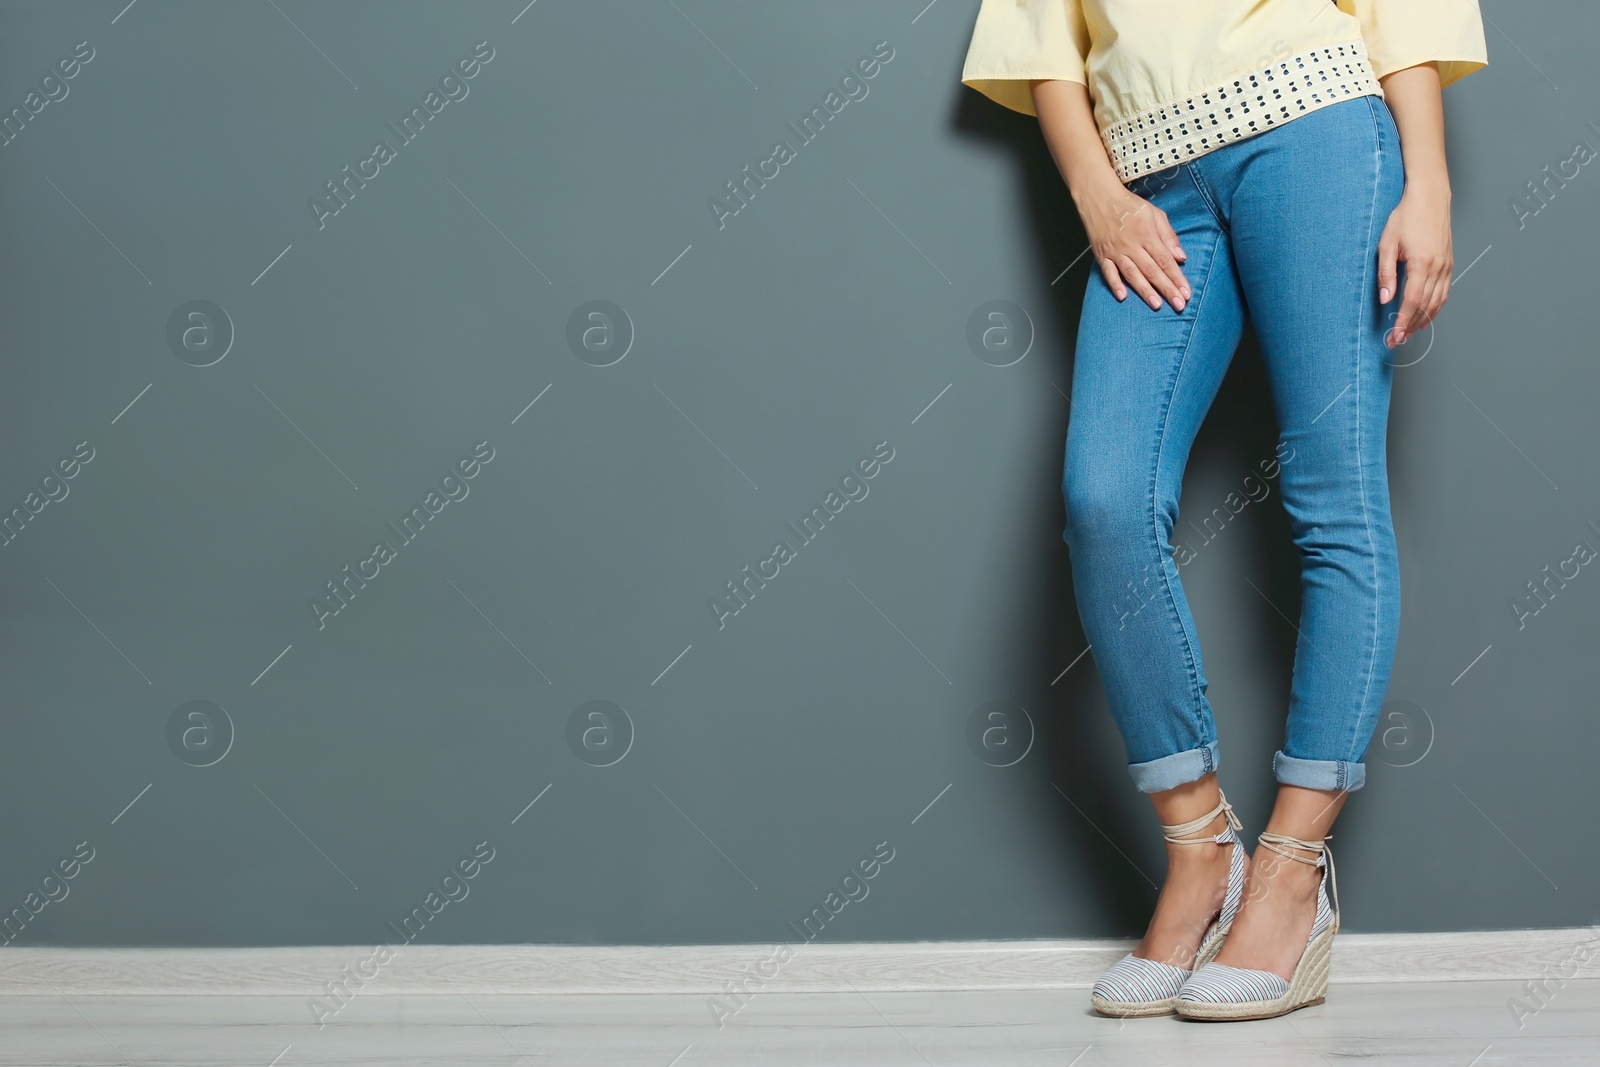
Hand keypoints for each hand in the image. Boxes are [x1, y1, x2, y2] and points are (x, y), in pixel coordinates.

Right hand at [1075, 179, 1189, 311]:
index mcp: (1147, 235)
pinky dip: (1114, 284)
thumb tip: (1181, 257)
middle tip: (1179, 305)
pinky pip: (1108, 272)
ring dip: (1145, 291)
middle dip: (1167, 289)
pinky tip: (1122, 296)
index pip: (1166, 260)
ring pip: (1132, 274)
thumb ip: (1168, 235)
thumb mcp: (1155, 214)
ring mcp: (1115, 251)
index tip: (1186, 293)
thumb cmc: (1129, 205)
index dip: (1177, 277)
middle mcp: (1132, 245)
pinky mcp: (1102, 255)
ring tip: (1156, 305)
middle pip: (1152, 270)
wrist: (1099, 197)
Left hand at [1377, 185, 1452, 347]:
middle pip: (1426, 306)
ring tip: (1409, 332)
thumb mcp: (1387, 244)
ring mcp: (1447, 266)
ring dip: (1423, 320)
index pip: (1412, 301)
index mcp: (1422, 262)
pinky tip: (1425, 316)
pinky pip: (1444, 292)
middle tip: (1397, 339)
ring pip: (1437, 302)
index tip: (1394, 335)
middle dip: (1410, 326)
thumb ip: (1385, 274)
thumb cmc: (1406, 217)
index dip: (1403, 321)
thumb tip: (1385, 299)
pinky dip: (1435, 308)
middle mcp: (1438, 267)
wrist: (1430, 198)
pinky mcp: (1449, 263)